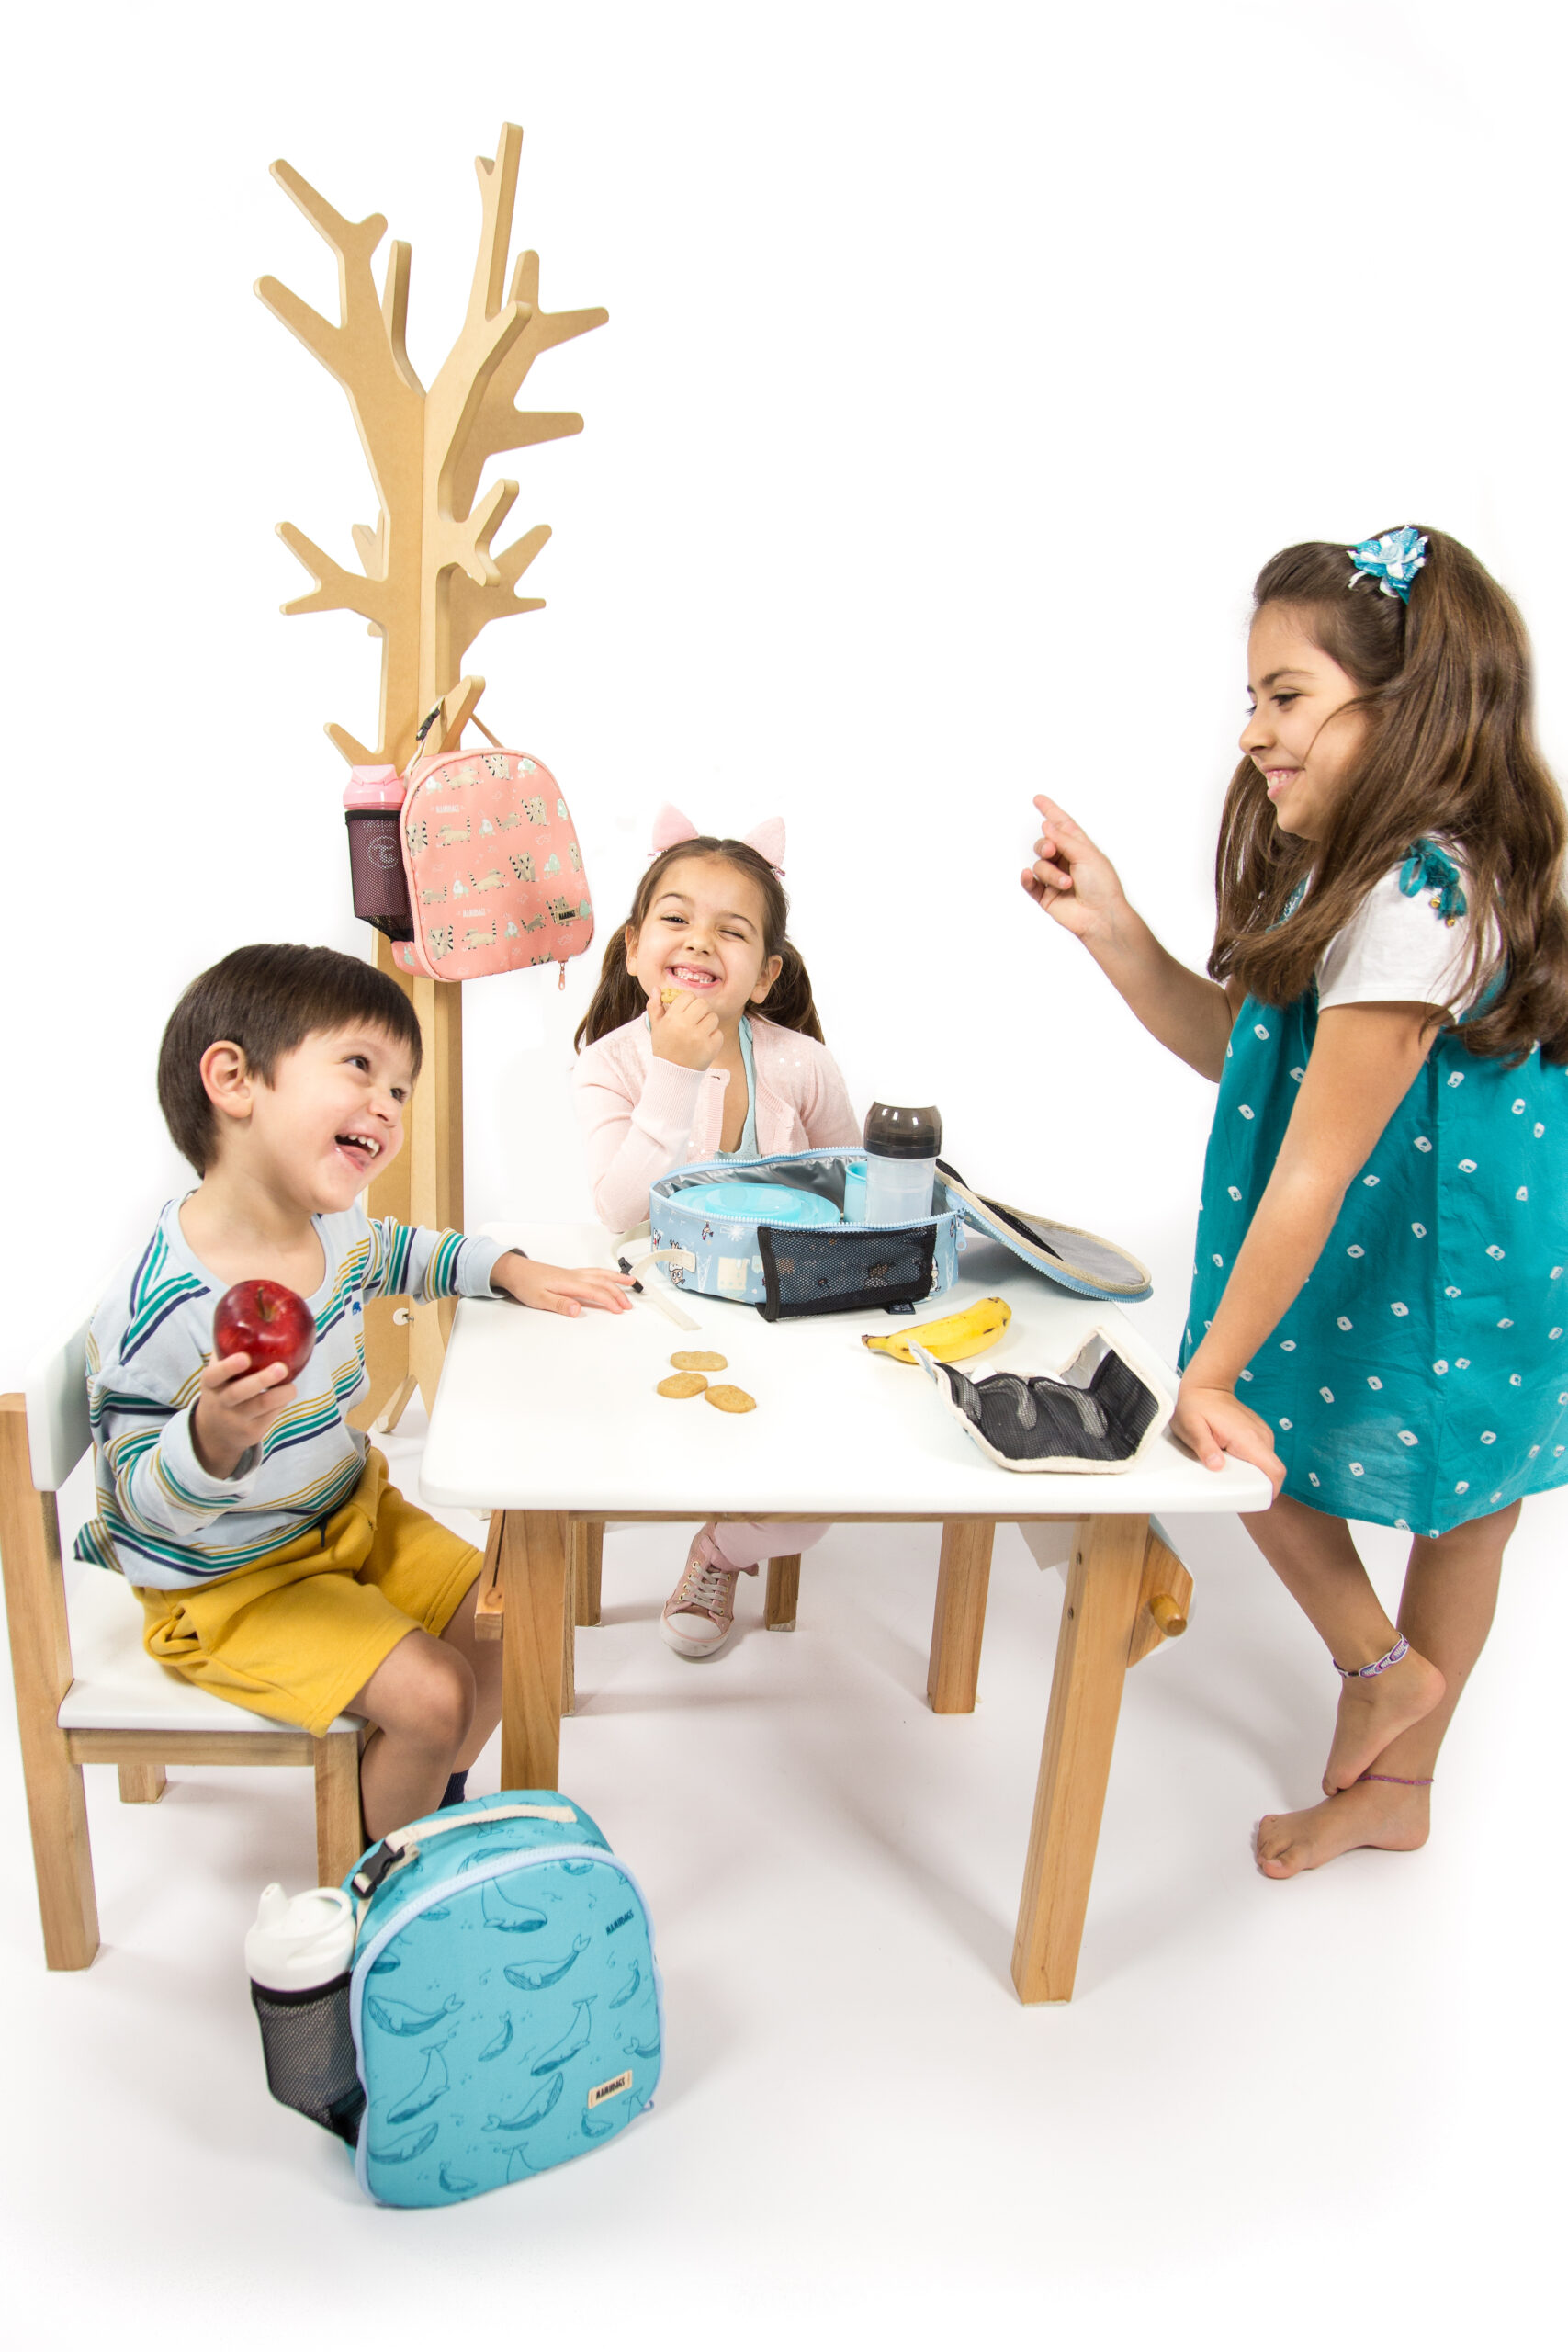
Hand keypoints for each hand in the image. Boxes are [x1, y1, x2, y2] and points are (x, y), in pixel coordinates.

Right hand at [191, 1352, 295, 1480]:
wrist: (215, 1431)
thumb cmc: (223, 1388)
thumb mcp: (218, 1373)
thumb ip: (228, 1348)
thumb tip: (251, 1309)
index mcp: (211, 1383)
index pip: (215, 1374)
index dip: (228, 1367)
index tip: (244, 1358)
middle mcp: (222, 1401)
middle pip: (240, 1392)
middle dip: (262, 1380)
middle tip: (281, 1368)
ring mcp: (236, 1419)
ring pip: (261, 1406)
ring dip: (280, 1394)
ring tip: (291, 1386)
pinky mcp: (252, 1432)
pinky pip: (270, 1416)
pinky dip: (281, 1404)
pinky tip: (285, 1394)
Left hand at [494, 1255, 636, 1316]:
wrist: (516, 1271)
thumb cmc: (526, 1285)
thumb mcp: (539, 1299)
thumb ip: (559, 1304)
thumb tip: (577, 1309)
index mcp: (569, 1283)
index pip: (595, 1292)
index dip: (609, 1301)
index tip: (619, 1310)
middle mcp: (574, 1276)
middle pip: (602, 1282)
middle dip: (618, 1293)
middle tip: (628, 1305)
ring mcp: (573, 1273)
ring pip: (600, 1274)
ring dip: (616, 1278)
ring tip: (630, 1282)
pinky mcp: (570, 1274)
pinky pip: (594, 1272)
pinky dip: (606, 1274)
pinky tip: (608, 1277)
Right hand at [648, 985, 721, 1071]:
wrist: (672, 1074)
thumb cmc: (664, 1047)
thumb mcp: (656, 1027)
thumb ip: (654, 1006)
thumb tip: (657, 988)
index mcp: (672, 1018)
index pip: (688, 996)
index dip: (688, 1002)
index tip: (685, 1011)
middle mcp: (686, 1026)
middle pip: (703, 1004)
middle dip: (700, 1011)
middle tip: (694, 1021)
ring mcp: (699, 1038)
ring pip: (713, 1017)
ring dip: (708, 1024)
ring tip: (699, 1033)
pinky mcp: (711, 1048)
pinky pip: (719, 1033)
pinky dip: (713, 1038)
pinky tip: (703, 1044)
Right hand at [1020, 795, 1130, 946]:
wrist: (1101, 916)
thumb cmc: (1103, 886)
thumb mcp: (1086, 855)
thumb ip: (1063, 839)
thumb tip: (1047, 826)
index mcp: (1079, 848)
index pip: (1062, 825)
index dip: (1051, 811)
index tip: (1038, 799)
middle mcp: (1066, 861)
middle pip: (1044, 844)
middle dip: (1045, 845)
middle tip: (1051, 850)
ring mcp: (1055, 878)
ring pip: (1039, 865)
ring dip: (1051, 873)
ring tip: (1067, 883)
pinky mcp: (1046, 896)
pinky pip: (1030, 883)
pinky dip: (1028, 879)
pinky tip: (1029, 876)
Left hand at [1172, 1378, 1285, 1489]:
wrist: (1206, 1386)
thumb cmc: (1198, 1405)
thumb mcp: (1192, 1428)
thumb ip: (1205, 1447)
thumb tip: (1217, 1466)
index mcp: (1248, 1438)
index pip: (1275, 1470)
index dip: (1271, 1490)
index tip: (1258, 1499)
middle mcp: (1261, 1436)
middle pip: (1271, 1470)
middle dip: (1256, 1483)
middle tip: (1232, 1484)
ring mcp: (1262, 1433)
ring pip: (1266, 1463)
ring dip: (1251, 1472)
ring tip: (1228, 1467)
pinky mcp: (1259, 1433)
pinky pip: (1260, 1455)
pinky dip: (1250, 1462)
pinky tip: (1231, 1457)